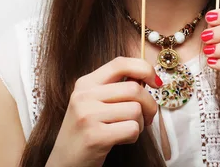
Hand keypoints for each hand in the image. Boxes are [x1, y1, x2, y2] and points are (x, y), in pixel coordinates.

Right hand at [46, 57, 160, 166]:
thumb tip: (148, 78)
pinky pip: (132, 129)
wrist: (64, 163)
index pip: (120, 63)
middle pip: (134, 89)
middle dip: (149, 104)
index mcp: (85, 83)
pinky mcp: (95, 136)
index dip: (144, 69)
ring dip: (139, 123)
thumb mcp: (95, 102)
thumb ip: (116, 87)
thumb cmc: (87, 131)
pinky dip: (133, 136)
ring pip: (135, 110)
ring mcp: (87, 116)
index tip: (156, 82)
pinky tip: (120, 140)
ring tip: (127, 130)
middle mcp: (84, 96)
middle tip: (147, 117)